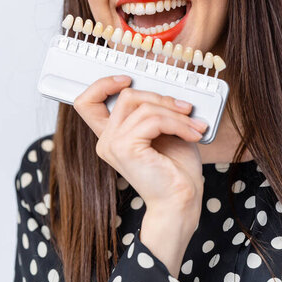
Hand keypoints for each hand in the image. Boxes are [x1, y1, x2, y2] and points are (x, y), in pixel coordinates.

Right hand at [73, 75, 207, 221]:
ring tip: (194, 126)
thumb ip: (155, 109)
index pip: (87, 102)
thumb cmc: (175, 169)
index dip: (103, 84)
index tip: (127, 79)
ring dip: (176, 114)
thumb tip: (167, 88)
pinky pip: (154, 120)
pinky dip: (178, 123)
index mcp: (112, 135)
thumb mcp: (164, 131)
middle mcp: (107, 140)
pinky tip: (192, 134)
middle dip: (160, 97)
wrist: (181, 202)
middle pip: (125, 96)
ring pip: (144, 107)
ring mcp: (112, 144)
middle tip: (185, 109)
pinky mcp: (125, 148)